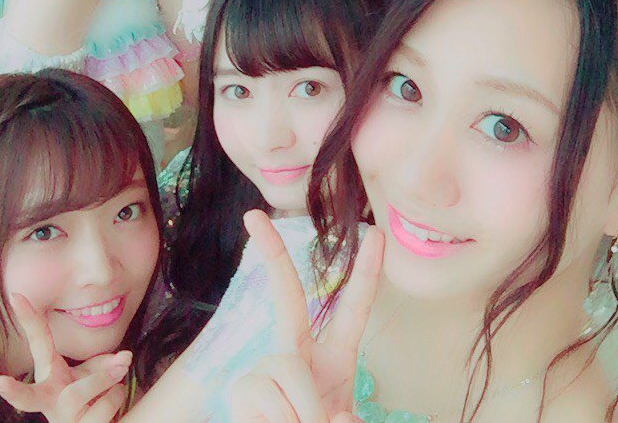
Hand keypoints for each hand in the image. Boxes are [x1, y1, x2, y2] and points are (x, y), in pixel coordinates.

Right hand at [0, 294, 131, 422]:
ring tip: (119, 376)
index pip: (40, 342)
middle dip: (16, 392)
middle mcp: (50, 398)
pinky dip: (116, 397)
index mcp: (51, 375)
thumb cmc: (91, 397)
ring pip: (76, 393)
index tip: (16, 296)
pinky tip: (115, 401)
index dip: (28, 319)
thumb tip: (126, 357)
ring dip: (103, 380)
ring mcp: (61, 419)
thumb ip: (108, 362)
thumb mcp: (97, 373)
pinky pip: (103, 406)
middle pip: (30, 397)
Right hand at [230, 210, 383, 421]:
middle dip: (273, 253)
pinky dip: (283, 420)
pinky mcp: (241, 389)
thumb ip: (350, 419)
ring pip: (287, 366)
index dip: (367, 272)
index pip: (353, 309)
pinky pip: (266, 392)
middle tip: (253, 215)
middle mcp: (296, 354)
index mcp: (334, 359)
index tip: (375, 233)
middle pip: (287, 296)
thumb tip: (334, 416)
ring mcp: (266, 369)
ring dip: (304, 411)